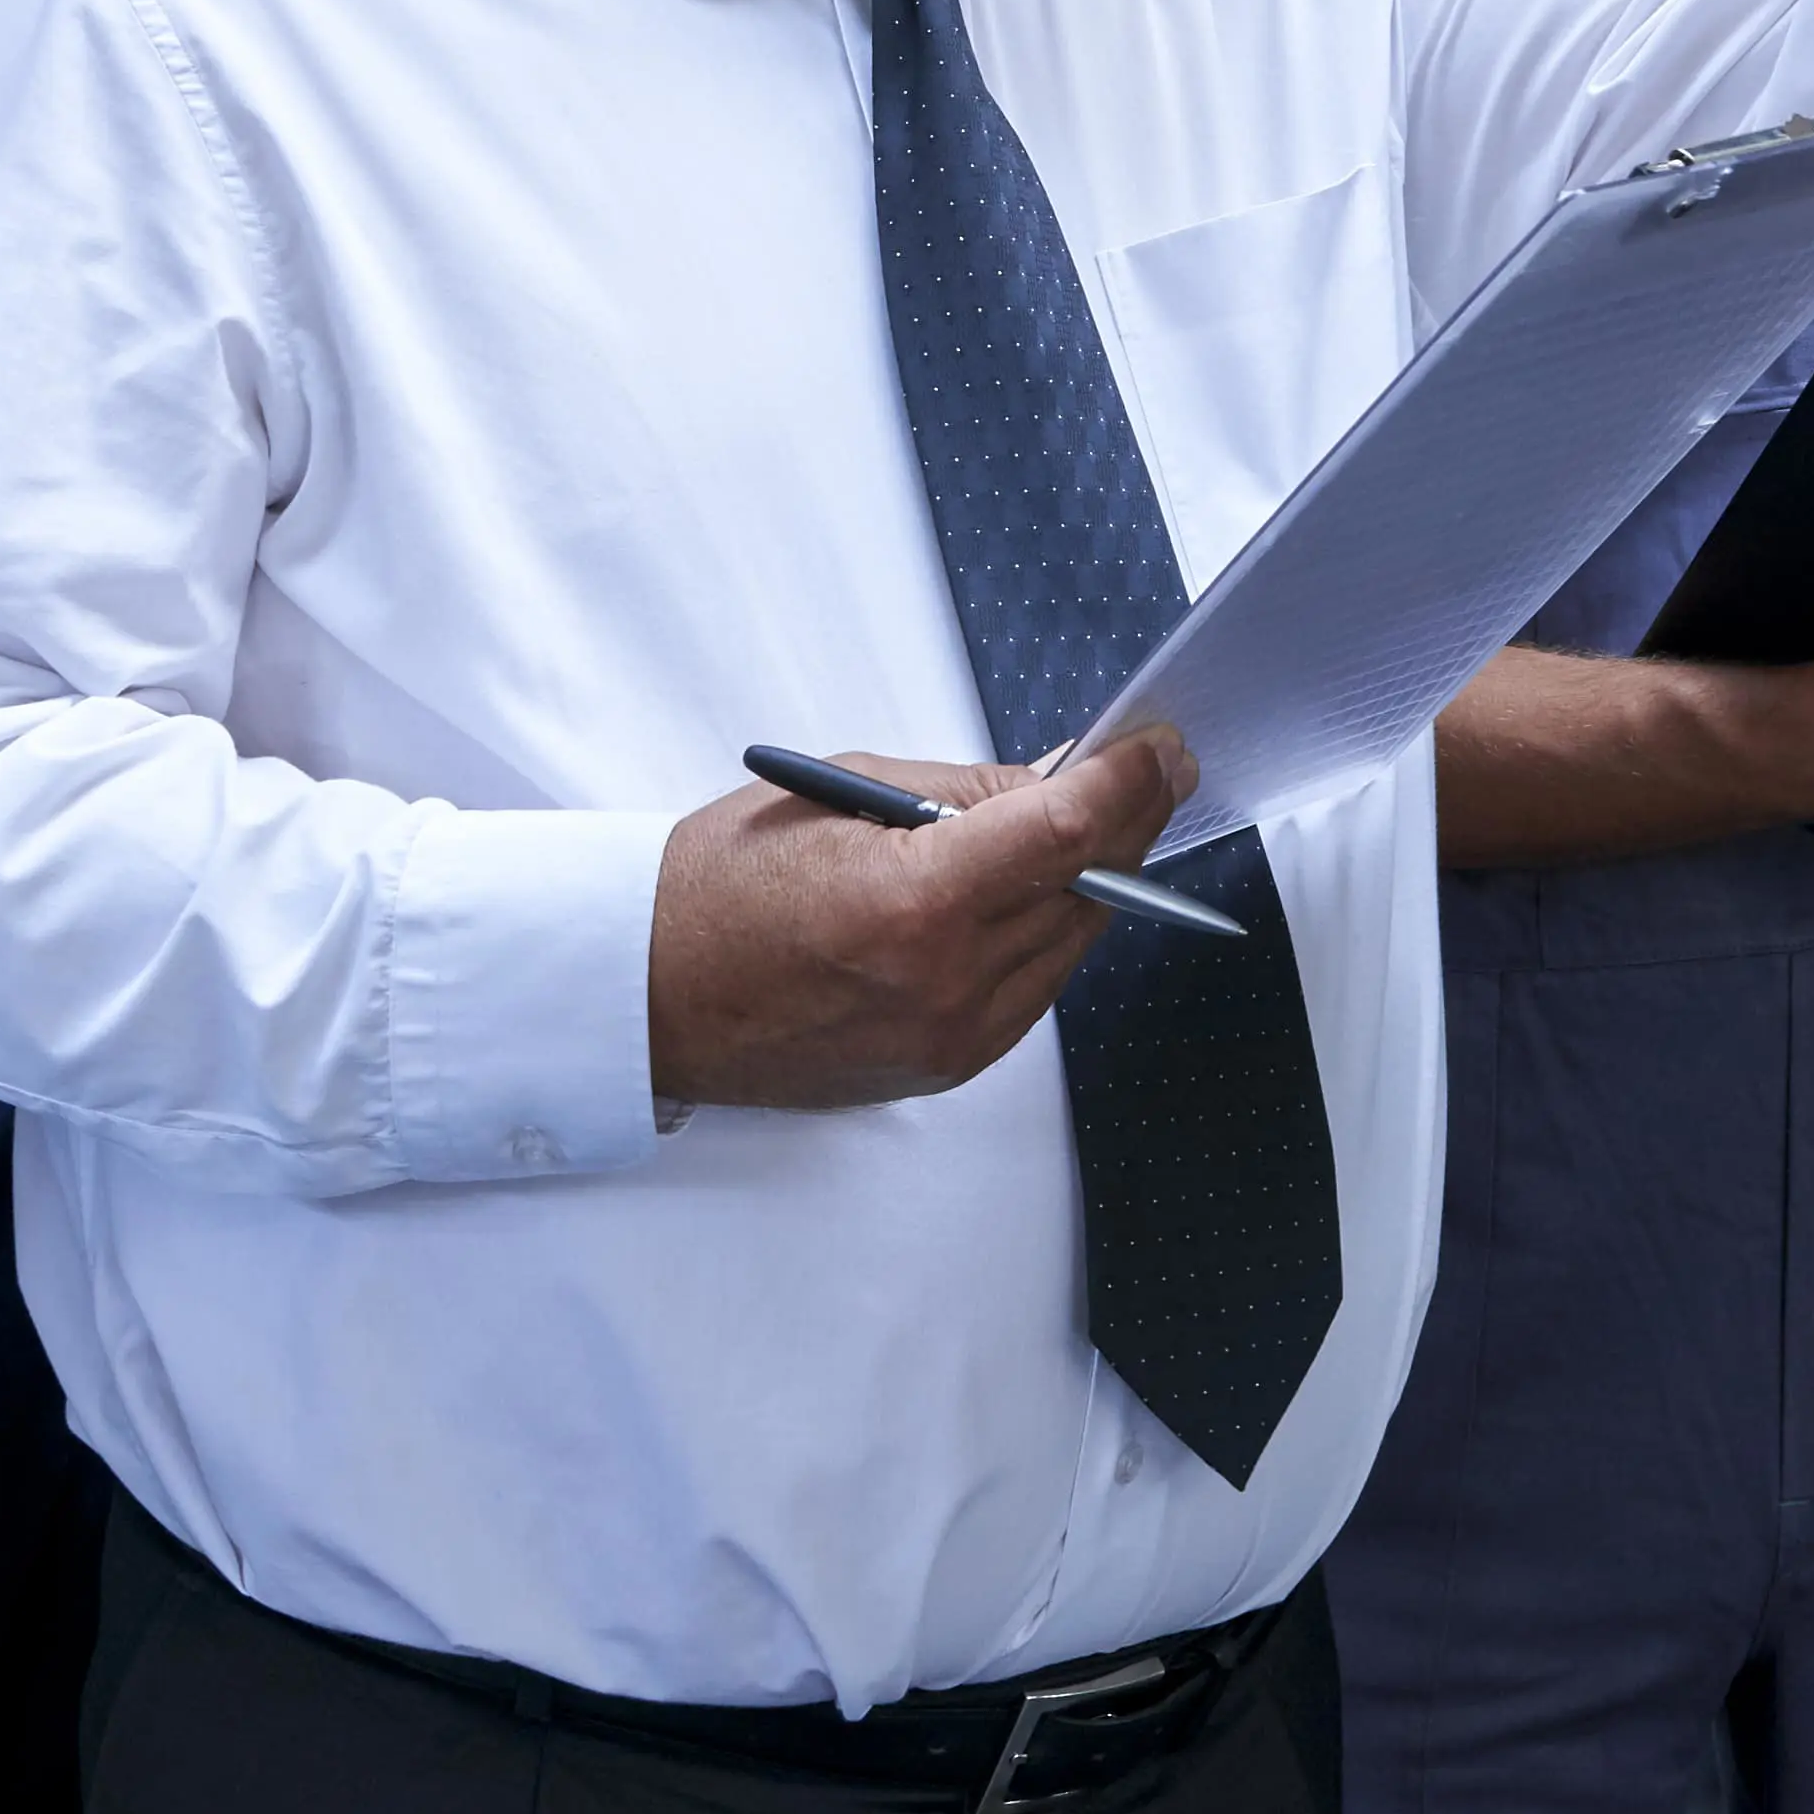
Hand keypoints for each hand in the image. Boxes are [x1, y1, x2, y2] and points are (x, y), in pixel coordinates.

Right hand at [646, 735, 1190, 1112]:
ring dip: (1092, 876)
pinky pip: (1036, 986)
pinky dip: (1048, 930)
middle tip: (1142, 769)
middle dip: (1123, 820)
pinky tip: (1034, 888)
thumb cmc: (719, 886)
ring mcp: (952, 1036)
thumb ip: (969, 792)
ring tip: (1086, 820)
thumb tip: (1066, 776)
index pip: (1067, 832)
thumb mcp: (844, 794)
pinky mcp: (949, 1066)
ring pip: (1073, 940)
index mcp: (913, 904)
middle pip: (1087, 887)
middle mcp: (944, 983)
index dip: (1130, 780)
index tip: (1161, 748)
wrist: (652, 997)